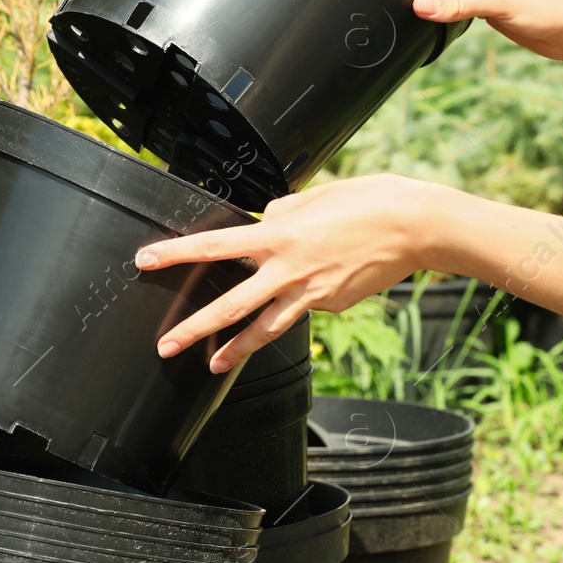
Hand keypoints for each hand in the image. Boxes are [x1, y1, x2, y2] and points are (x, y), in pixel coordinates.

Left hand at [135, 175, 441, 372]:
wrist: (416, 227)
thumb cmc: (370, 201)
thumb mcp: (316, 196)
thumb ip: (283, 212)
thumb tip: (266, 224)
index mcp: (279, 236)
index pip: (214, 246)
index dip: (176, 254)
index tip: (146, 261)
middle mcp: (289, 270)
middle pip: (231, 306)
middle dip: (194, 329)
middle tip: (165, 346)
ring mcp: (312, 294)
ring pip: (265, 327)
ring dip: (235, 349)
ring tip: (212, 365)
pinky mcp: (333, 305)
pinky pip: (306, 304)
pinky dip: (299, 300)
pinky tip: (319, 282)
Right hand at [413, 0, 562, 60]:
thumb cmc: (550, 6)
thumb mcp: (499, 3)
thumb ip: (458, 3)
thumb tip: (420, 5)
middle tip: (420, 8)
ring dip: (441, 4)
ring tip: (436, 17)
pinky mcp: (484, 2)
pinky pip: (455, 5)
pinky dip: (449, 14)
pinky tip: (446, 23)